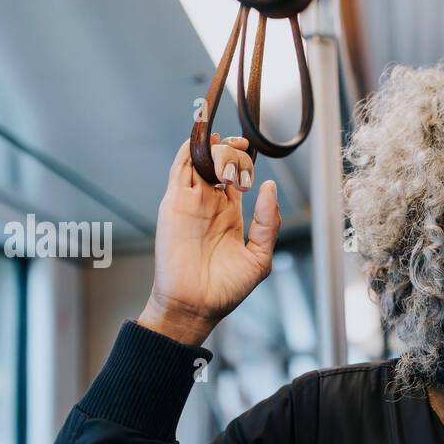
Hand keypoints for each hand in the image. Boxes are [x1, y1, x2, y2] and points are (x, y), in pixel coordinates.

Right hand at [139, 134, 281, 345]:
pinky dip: (189, 149)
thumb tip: (270, 188)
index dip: (242, 159)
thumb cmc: (226, 289)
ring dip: (214, 148)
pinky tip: (201, 138)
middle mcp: (208, 205)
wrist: (196, 306)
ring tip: (228, 151)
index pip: (235, 176)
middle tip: (242, 157)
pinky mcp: (174, 203)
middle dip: (232, 152)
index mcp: (229, 214)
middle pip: (218, 163)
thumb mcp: (259, 256)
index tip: (250, 149)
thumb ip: (267, 222)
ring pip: (200, 161)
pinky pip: (179, 169)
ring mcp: (190, 202)